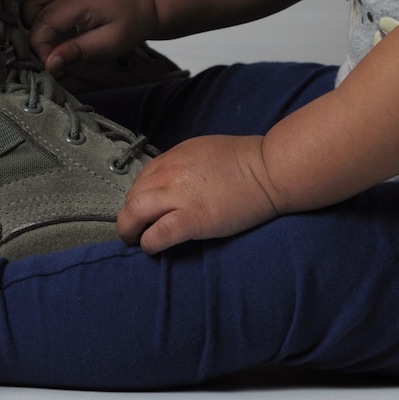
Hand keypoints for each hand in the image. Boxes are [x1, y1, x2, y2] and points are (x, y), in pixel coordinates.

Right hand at [18, 0, 157, 73]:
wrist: (137, 2)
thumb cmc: (126, 23)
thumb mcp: (110, 44)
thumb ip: (78, 52)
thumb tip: (50, 64)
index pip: (45, 22)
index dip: (40, 46)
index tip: (50, 60)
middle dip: (31, 25)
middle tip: (47, 42)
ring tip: (29, 18)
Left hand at [117, 135, 285, 253]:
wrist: (270, 170)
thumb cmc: (247, 161)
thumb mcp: (205, 151)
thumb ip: (184, 166)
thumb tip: (171, 185)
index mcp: (174, 156)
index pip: (141, 179)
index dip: (138, 198)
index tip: (143, 211)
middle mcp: (170, 173)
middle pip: (132, 196)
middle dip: (129, 215)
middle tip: (134, 229)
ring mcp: (179, 196)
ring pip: (134, 213)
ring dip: (130, 230)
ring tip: (136, 240)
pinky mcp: (191, 219)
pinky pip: (156, 234)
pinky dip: (148, 243)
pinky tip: (153, 248)